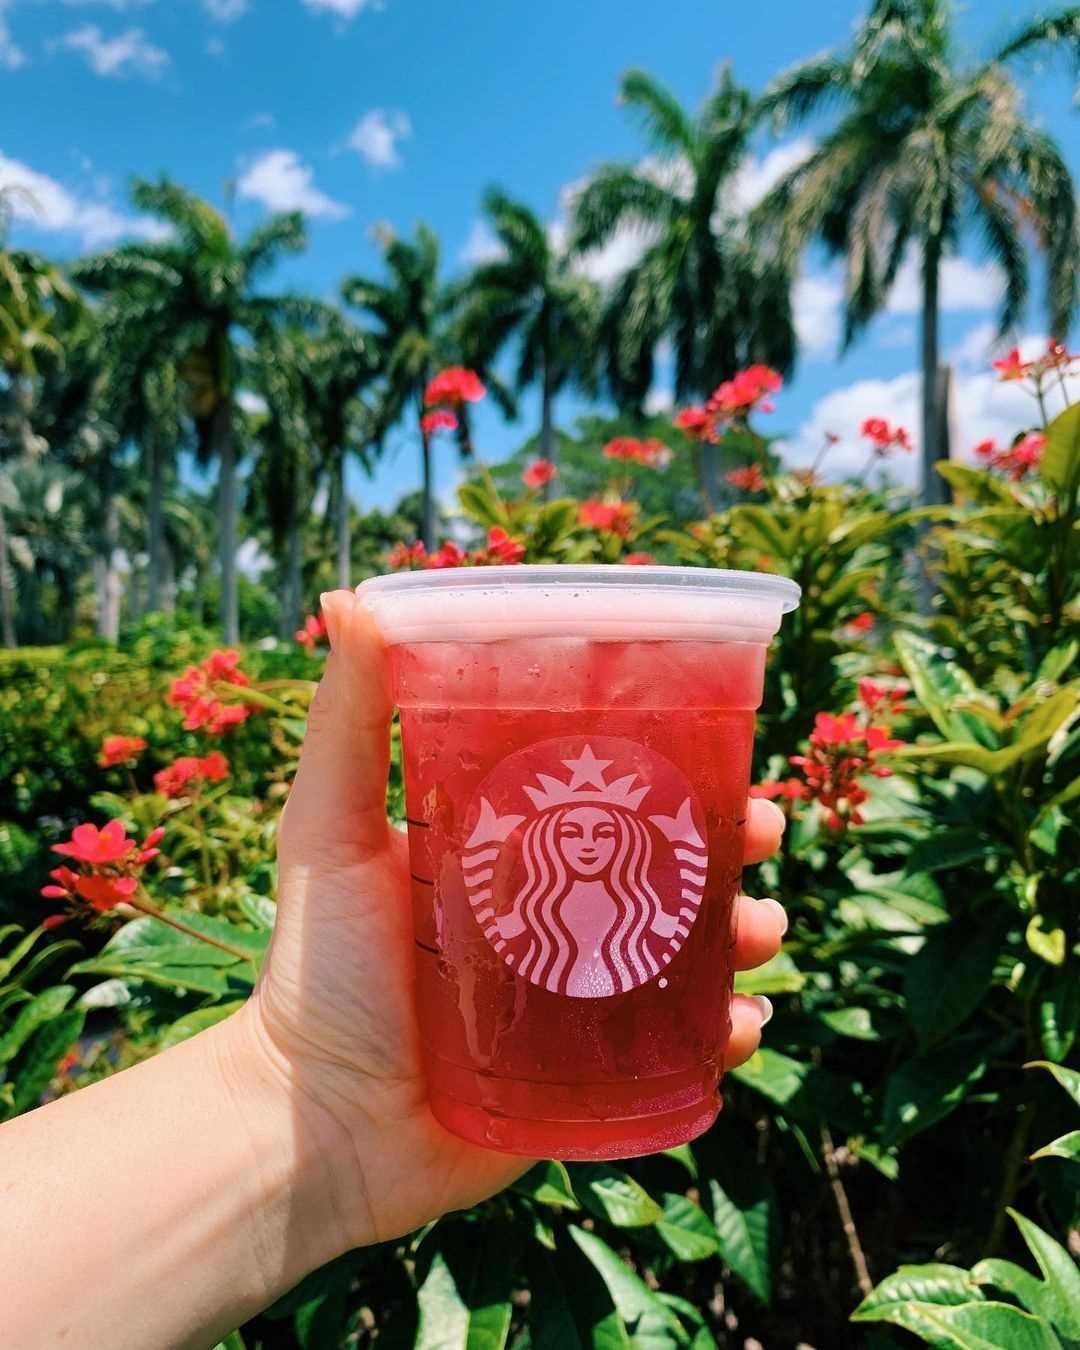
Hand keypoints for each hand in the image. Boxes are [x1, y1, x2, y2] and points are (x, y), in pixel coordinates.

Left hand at [233, 589, 788, 1250]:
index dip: (677, 768)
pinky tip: (737, 1028)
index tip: (723, 750)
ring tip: (757, 937)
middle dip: (731, 848)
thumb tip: (350, 596)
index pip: (610, 794)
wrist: (319, 1125)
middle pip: (670, 868)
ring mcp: (580, 997)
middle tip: (761, 837)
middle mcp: (555, 915)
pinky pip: (680, 1050)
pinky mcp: (594, 1075)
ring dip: (745, 936)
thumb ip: (349, 718)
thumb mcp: (331, 827)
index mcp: (511, 851)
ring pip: (692, 953)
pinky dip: (723, 1036)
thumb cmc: (320, 968)